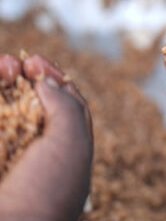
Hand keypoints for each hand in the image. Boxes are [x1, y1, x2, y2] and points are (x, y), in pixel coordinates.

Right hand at [0, 54, 92, 220]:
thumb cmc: (47, 190)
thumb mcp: (72, 145)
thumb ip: (67, 107)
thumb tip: (47, 81)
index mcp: (67, 152)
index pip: (65, 107)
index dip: (54, 80)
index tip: (38, 61)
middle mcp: (37, 152)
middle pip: (31, 102)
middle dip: (24, 76)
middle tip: (20, 62)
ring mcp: (8, 153)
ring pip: (4, 107)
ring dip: (3, 79)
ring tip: (4, 66)